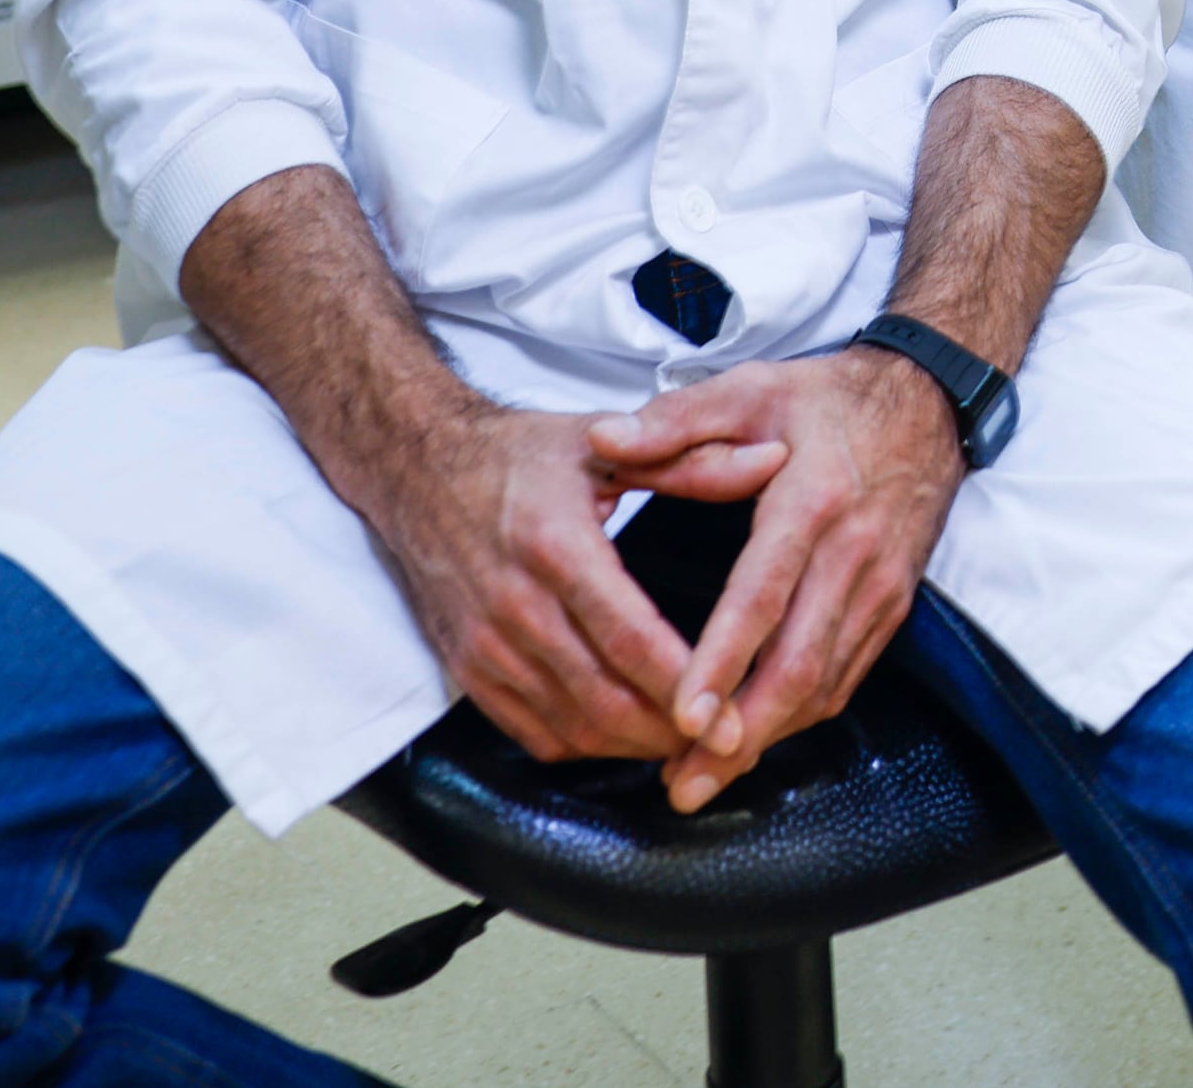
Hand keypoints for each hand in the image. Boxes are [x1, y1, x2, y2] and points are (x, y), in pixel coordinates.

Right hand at [369, 397, 789, 770]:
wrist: (417, 471)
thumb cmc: (521, 456)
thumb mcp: (606, 446)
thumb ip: (694, 461)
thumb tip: (775, 456)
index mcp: (555, 547)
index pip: (631, 640)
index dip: (689, 687)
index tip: (738, 716)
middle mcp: (514, 605)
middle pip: (606, 700)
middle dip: (675, 734)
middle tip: (733, 744)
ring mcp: (485, 648)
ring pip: (574, 728)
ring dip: (638, 747)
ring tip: (696, 745)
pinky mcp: (469, 672)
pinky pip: (536, 735)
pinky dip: (590, 746)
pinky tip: (633, 736)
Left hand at [588, 350, 973, 809]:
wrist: (928, 404)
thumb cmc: (825, 400)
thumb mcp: (749, 389)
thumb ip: (674, 420)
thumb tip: (603, 442)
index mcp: (812, 502)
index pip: (764, 595)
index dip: (725, 661)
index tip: (684, 716)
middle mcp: (853, 555)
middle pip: (799, 665)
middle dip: (742, 734)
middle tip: (684, 784)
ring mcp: (880, 588)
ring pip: (825, 684)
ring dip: (767, 739)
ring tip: (703, 778)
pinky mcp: (892, 606)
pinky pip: (845, 677)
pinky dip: (798, 717)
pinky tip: (754, 739)